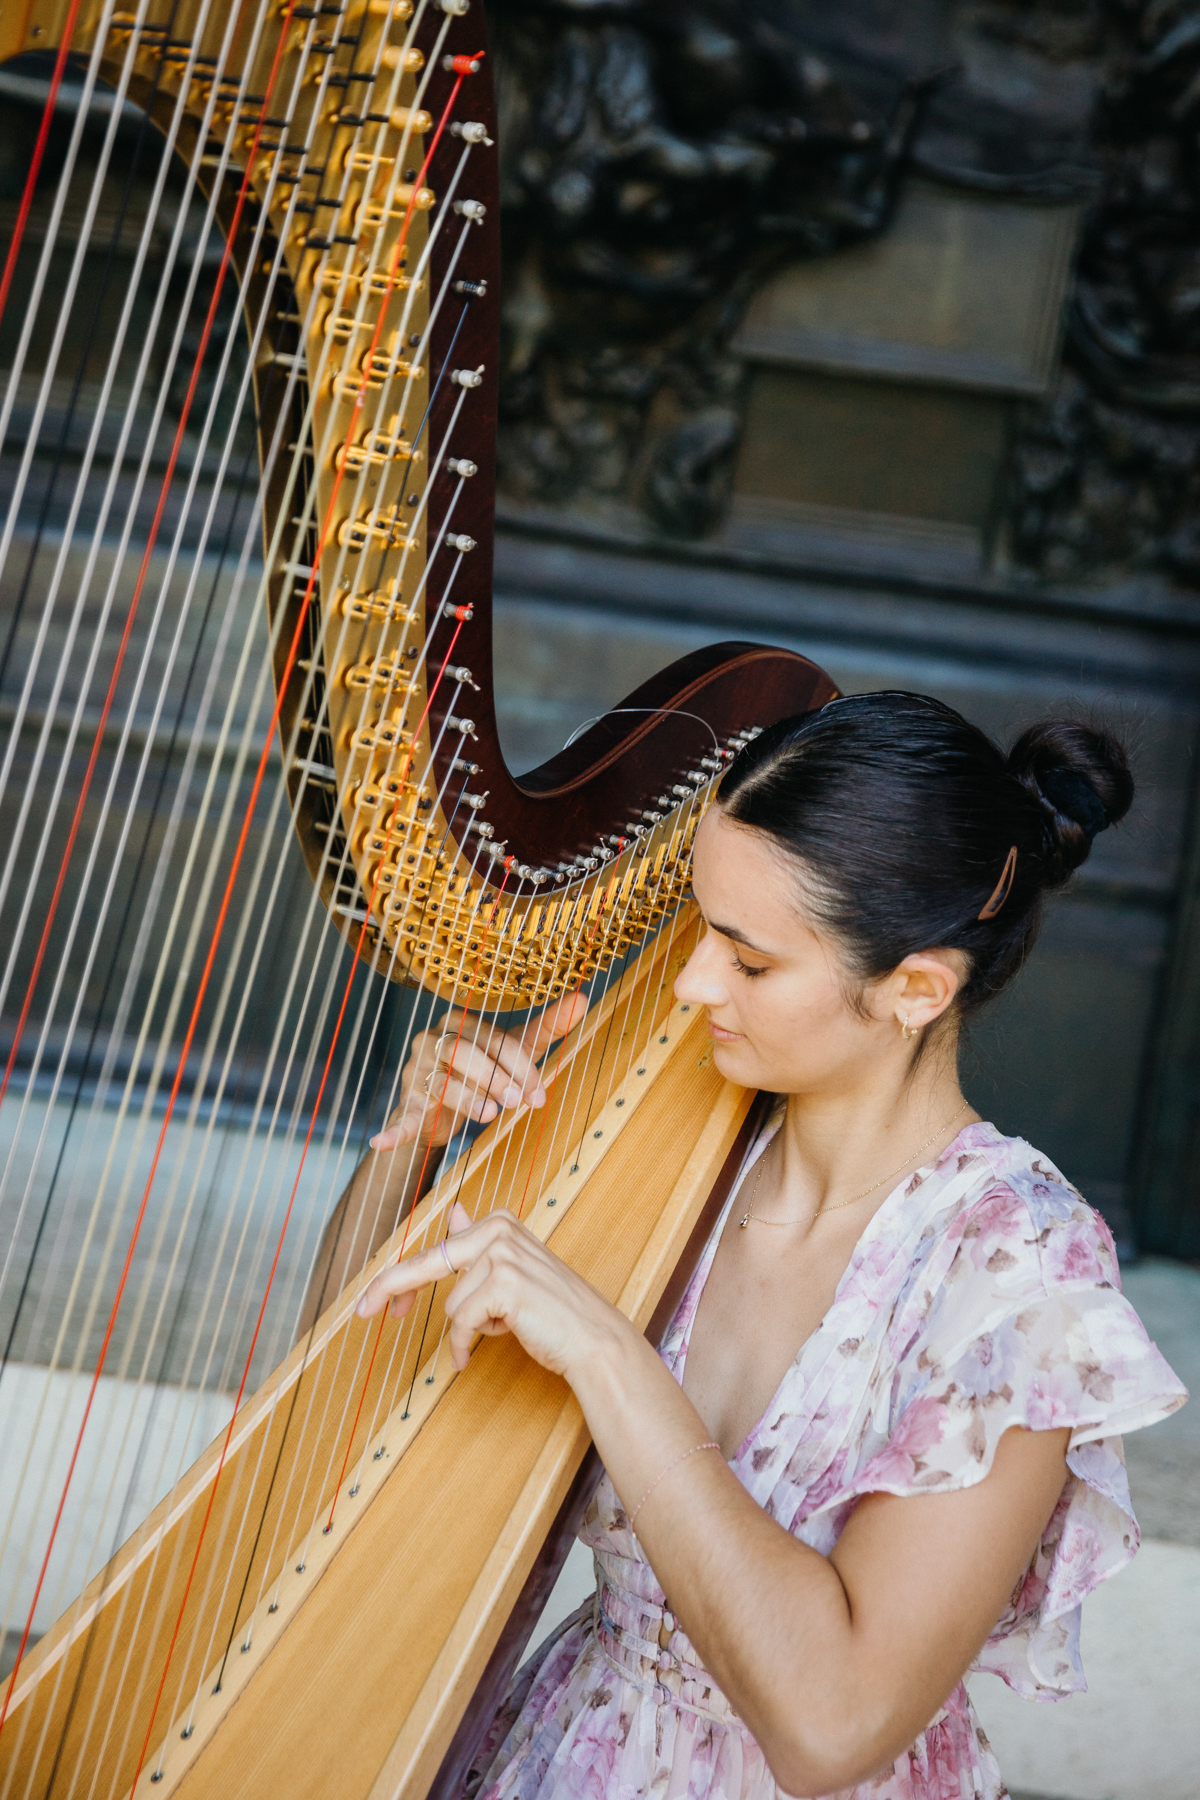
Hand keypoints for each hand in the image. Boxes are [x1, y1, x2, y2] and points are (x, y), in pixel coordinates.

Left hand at [355, 1200, 628, 1377]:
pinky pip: (463, 1322)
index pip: (436, 1250)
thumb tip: (453, 1213)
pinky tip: (480, 1353)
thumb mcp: (513, 1271)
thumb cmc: (553, 1310)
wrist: (593, 1338)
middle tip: (361, 1312)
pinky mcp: (504, 1282)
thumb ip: (480, 1241)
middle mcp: (498, 1229)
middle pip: (425, 1264)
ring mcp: (501, 1253)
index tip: (369, 1301)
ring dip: (469, 1330)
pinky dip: (468, 1344)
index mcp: (498, 1223)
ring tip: (501, 1333)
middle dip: (389, 1289)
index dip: (399, 1280)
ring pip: (452, 1304)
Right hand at [369, 992, 588, 1154]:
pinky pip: (400, 1115)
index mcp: (461, 1021)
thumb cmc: (485, 1070)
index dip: (518, 1066)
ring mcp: (416, 1071)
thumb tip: (582, 997)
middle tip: (519, 1103)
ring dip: (466, 1099)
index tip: (540, 1094)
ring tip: (490, 1116)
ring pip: (439, 1081)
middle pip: (463, 1052)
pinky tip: (381, 1141)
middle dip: (494, 1077)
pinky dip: (393, 1130)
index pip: (492, 1037)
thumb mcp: (516, 1050)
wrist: (445, 1108)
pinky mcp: (407, 1103)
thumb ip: (547, 1027)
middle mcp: (433, 1039)